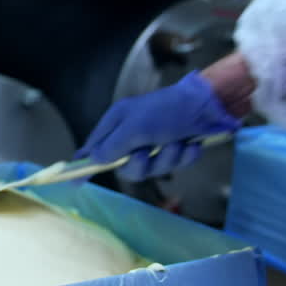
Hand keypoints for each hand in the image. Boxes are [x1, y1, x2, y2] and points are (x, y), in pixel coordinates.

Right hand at [77, 72, 240, 181]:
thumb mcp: (135, 128)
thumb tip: (93, 161)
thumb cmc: (167, 111)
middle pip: (126, 167)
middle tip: (147, 153)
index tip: (76, 181)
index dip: (86, 163)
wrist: (210, 105)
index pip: (95, 147)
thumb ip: (112, 147)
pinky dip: (184, 156)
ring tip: (178, 141)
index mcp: (118, 123)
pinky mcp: (177, 150)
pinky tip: (191, 143)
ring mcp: (156, 144)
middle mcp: (134, 135)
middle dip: (141, 164)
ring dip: (168, 158)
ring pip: (154, 169)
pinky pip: (175, 165)